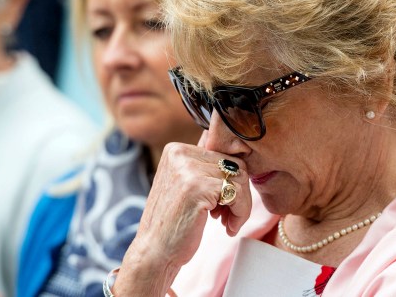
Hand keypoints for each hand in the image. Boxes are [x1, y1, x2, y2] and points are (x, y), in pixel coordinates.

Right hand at [115, 134, 251, 294]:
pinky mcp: (197, 188)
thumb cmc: (173, 222)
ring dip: (241, 205)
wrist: (154, 252)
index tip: (222, 203)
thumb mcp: (185, 185)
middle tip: (226, 215)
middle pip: (234, 164)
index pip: (223, 154)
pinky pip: (236, 193)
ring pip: (239, 178)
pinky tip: (227, 228)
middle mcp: (180, 153)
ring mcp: (187, 169)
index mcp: (175, 149)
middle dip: (238, 193)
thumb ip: (202, 164)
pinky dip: (240, 214)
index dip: (229, 181)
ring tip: (227, 222)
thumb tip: (226, 142)